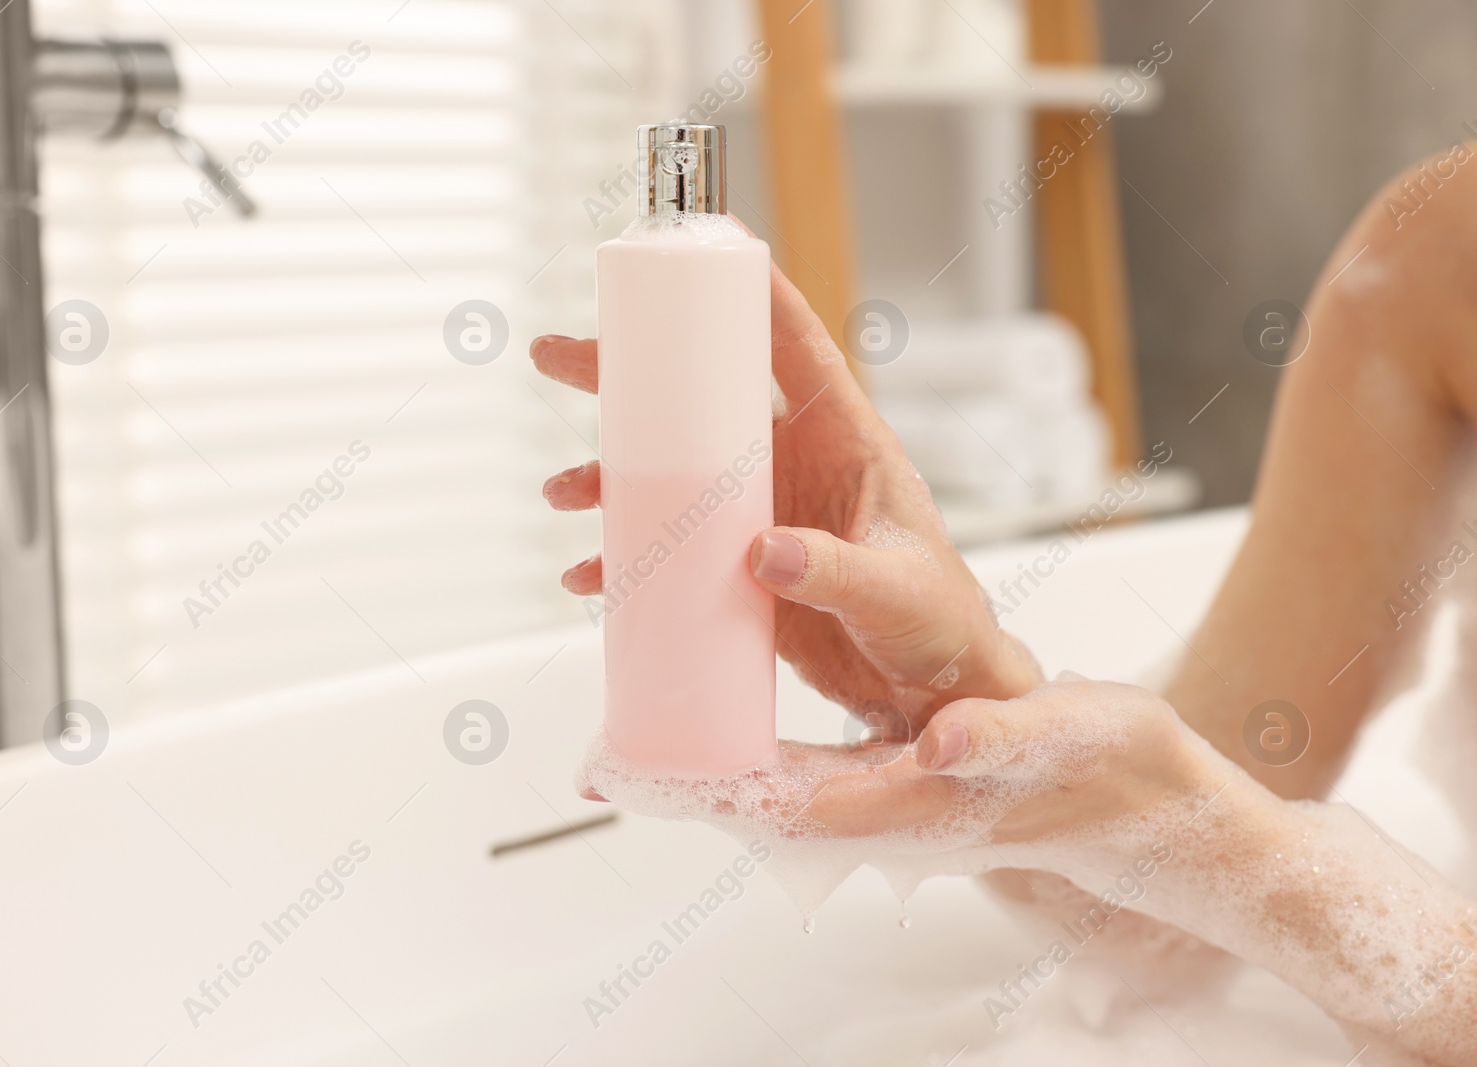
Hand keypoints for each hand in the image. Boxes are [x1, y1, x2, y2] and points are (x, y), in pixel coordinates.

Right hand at [532, 260, 1041, 738]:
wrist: (929, 691)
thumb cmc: (937, 622)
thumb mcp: (893, 590)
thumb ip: (834, 569)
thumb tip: (760, 548)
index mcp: (844, 441)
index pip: (798, 350)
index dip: (756, 294)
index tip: (706, 242)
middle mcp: (793, 466)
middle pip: (702, 402)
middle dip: (629, 378)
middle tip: (560, 355)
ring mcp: (761, 515)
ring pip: (672, 477)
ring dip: (612, 478)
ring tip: (560, 491)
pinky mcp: (740, 569)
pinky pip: (670, 553)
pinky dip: (626, 560)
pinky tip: (589, 574)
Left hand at [581, 677, 1224, 873]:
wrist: (1138, 805)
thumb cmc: (1099, 771)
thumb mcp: (1053, 739)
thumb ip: (992, 742)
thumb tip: (937, 744)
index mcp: (906, 803)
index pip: (775, 805)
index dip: (699, 790)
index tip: (627, 774)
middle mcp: (880, 811)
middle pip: (752, 806)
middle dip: (679, 787)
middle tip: (606, 757)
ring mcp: (882, 805)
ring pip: (769, 796)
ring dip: (706, 774)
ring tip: (642, 740)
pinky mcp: (891, 785)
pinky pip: (801, 776)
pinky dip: (751, 757)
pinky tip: (726, 726)